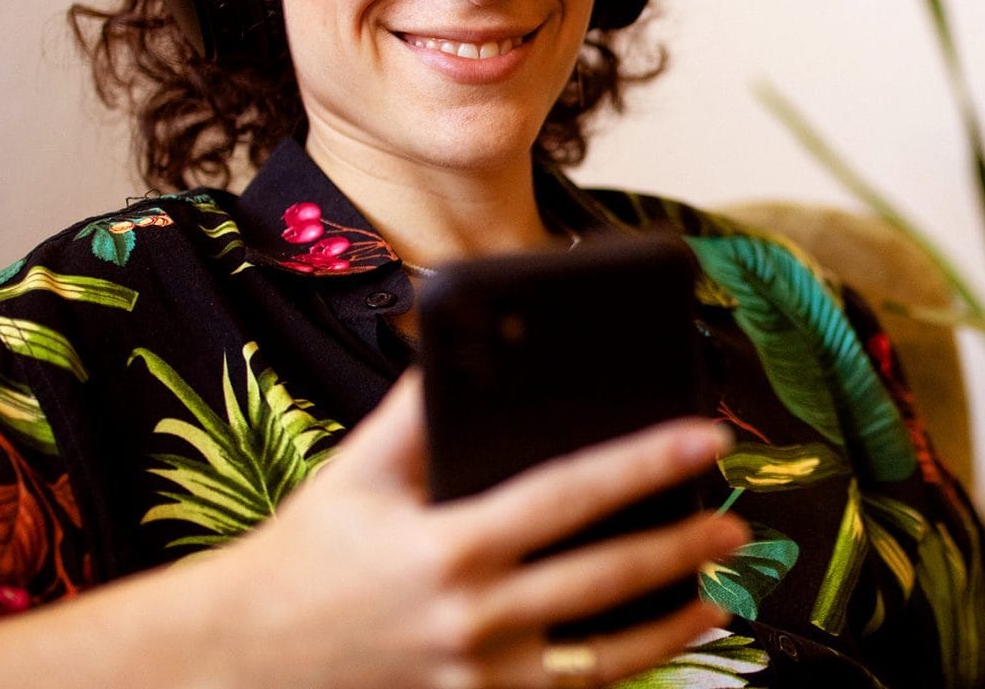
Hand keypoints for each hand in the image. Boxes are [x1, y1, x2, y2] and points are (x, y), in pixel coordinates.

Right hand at [182, 372, 743, 687]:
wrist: (245, 660)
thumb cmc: (310, 552)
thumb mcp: (356, 472)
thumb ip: (418, 407)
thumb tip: (470, 330)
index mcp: (446, 546)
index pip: (568, 494)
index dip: (644, 463)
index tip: (705, 437)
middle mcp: (470, 617)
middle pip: (603, 578)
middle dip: (680, 547)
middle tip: (739, 523)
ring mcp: (480, 676)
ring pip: (602, 654)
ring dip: (672, 623)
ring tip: (723, 590)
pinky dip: (628, 666)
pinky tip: (667, 637)